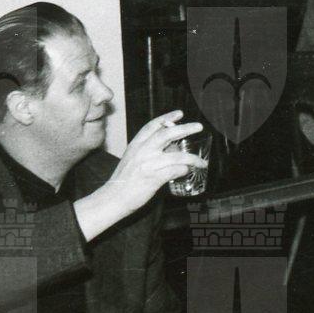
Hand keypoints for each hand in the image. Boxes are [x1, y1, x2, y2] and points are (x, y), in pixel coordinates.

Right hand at [75, 111, 206, 240]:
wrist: (112, 199)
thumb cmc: (123, 180)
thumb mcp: (132, 158)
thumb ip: (148, 150)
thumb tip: (171, 148)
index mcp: (135, 145)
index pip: (152, 126)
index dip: (166, 118)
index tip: (179, 113)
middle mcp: (142, 152)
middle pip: (166, 134)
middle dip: (185, 128)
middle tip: (198, 126)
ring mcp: (148, 165)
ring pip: (177, 155)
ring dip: (192, 158)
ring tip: (201, 162)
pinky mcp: (153, 178)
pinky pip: (175, 170)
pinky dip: (184, 170)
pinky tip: (186, 172)